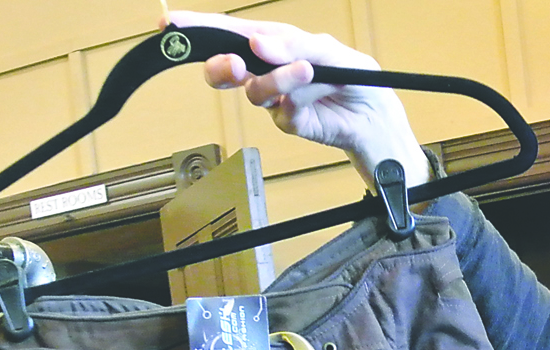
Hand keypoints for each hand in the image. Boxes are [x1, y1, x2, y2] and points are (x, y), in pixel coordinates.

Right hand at [172, 12, 431, 189]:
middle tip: (236, 65)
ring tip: (306, 72)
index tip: (170, 25)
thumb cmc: (355, 75)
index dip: (198, 29)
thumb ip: (292, 45)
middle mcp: (268, 71)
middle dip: (223, 67)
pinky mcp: (290, 123)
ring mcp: (276, 99)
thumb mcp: (328, 49)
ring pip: (256, 92)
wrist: (379, 115)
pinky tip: (312, 101)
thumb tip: (258, 44)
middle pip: (225, 69)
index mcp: (273, 44)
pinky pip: (281, 114)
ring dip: (278, 80)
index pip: (229, 34)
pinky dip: (297, 103)